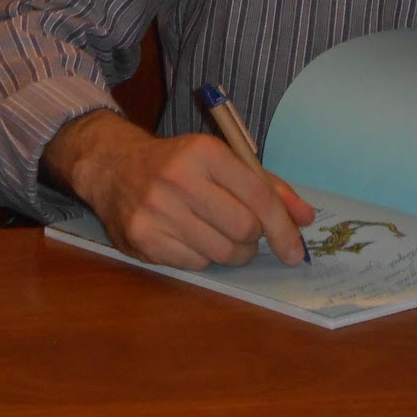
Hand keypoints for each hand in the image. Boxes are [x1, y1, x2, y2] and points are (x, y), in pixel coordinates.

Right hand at [44, 111, 313, 269]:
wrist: (112, 166)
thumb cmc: (177, 163)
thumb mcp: (220, 160)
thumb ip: (266, 186)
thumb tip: (305, 218)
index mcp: (203, 152)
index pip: (258, 197)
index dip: (283, 228)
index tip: (295, 251)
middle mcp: (178, 178)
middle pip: (243, 229)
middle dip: (253, 239)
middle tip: (244, 233)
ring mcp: (156, 210)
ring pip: (221, 253)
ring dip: (231, 252)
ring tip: (218, 235)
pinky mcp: (142, 237)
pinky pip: (195, 264)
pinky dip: (202, 257)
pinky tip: (189, 237)